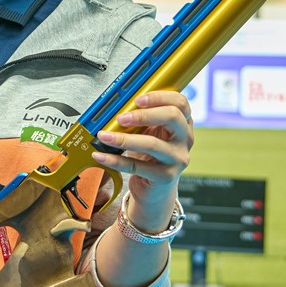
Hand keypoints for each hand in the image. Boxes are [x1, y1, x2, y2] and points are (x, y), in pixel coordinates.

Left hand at [90, 90, 193, 211]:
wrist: (156, 189)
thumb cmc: (150, 155)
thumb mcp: (150, 133)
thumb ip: (141, 120)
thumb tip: (116, 108)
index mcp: (183, 123)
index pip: (180, 103)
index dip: (160, 97)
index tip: (137, 99)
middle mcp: (184, 139)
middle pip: (172, 117)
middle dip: (144, 114)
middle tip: (121, 118)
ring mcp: (177, 159)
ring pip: (152, 144)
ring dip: (123, 139)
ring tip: (104, 136)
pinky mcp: (165, 176)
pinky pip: (137, 166)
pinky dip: (115, 160)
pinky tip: (101, 156)